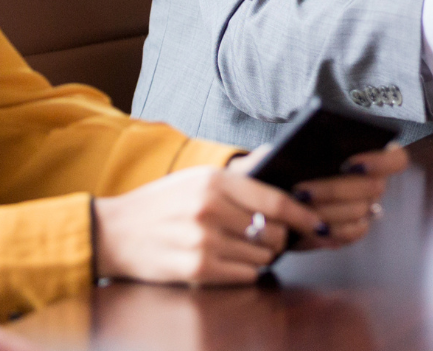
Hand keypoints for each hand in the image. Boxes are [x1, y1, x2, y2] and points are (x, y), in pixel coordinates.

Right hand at [92, 165, 320, 284]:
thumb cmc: (161, 204)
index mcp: (214, 181)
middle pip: (275, 232)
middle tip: (271, 236)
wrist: (114, 233)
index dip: (304, 214)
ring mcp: (204, 241)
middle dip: (280, 238)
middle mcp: (211, 209)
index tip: (318, 222)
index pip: (275, 200)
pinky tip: (231, 261)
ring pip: (263, 256)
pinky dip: (246, 270)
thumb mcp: (197, 177)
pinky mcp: (198, 269)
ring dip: (262, 255)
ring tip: (245, 247)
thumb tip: (276, 159)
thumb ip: (239, 175)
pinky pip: (246, 274)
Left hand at [249, 142, 409, 248]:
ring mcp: (369, 207)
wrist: (281, 185)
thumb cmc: (294, 159)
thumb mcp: (299, 144)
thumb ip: (311, 143)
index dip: (380, 161)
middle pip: (372, 188)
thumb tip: (309, 147)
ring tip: (297, 207)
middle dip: (334, 190)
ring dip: (327, 211)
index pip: (396, 159)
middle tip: (302, 190)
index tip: (350, 163)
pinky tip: (306, 225)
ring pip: (359, 213)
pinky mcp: (355, 228)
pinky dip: (328, 230)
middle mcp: (376, 181)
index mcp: (374, 154)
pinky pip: (351, 233)